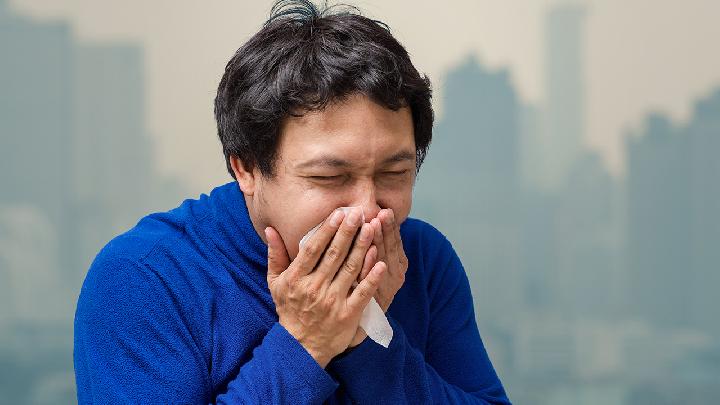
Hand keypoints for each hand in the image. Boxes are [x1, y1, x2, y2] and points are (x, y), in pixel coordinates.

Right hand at [265, 208, 386, 367]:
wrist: (301, 346)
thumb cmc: (289, 309)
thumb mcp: (275, 283)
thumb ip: (275, 255)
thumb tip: (271, 229)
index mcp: (297, 278)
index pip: (313, 249)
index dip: (326, 230)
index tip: (338, 213)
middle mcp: (314, 288)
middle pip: (334, 255)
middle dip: (347, 232)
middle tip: (359, 212)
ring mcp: (332, 301)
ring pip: (350, 269)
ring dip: (362, 247)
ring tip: (371, 228)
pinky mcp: (348, 314)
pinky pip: (363, 292)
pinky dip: (372, 277)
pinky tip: (381, 262)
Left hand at [359, 208, 407, 312]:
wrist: (362, 324)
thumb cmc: (370, 289)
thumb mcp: (377, 266)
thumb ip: (378, 246)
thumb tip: (373, 218)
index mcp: (398, 264)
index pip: (395, 242)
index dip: (390, 227)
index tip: (385, 211)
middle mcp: (395, 276)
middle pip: (390, 249)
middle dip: (385, 230)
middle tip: (381, 212)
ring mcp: (385, 289)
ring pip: (382, 261)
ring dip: (379, 242)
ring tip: (374, 224)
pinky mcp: (374, 300)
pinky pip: (371, 282)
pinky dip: (372, 267)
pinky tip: (372, 253)